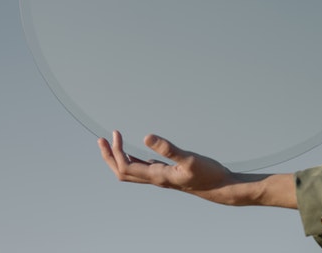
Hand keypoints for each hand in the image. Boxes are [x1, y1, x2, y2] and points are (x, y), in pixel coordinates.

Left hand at [98, 130, 236, 202]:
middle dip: (109, 157)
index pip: (125, 167)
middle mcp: (155, 178)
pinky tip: (136, 153)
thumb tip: (146, 136)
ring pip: (131, 172)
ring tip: (113, 144)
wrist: (220, 187)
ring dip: (118, 158)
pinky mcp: (167, 173)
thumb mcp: (189, 159)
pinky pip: (143, 169)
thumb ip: (168, 149)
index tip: (115, 133)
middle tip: (101, 140)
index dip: (116, 151)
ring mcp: (160, 177)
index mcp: (156, 175)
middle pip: (122, 172)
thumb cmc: (208, 174)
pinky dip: (133, 160)